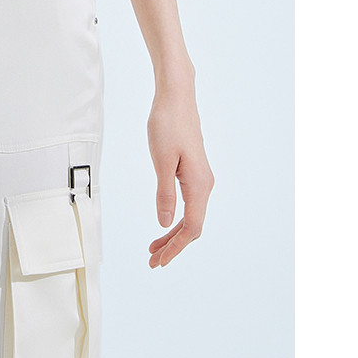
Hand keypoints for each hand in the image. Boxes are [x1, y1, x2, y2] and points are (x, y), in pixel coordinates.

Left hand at [146, 80, 213, 267]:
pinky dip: (176, 217)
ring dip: (173, 233)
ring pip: (191, 215)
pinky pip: (188, 203)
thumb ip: (165, 193)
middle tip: (152, 260)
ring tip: (154, 247)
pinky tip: (164, 221)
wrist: (176, 96)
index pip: (191, 228)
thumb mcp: (161, 160)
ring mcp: (200, 178)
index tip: (159, 261)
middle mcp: (204, 185)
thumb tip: (165, 223)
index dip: (176, 247)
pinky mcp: (194, 171)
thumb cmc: (167, 124)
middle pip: (193, 226)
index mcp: (198, 185)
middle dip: (173, 245)